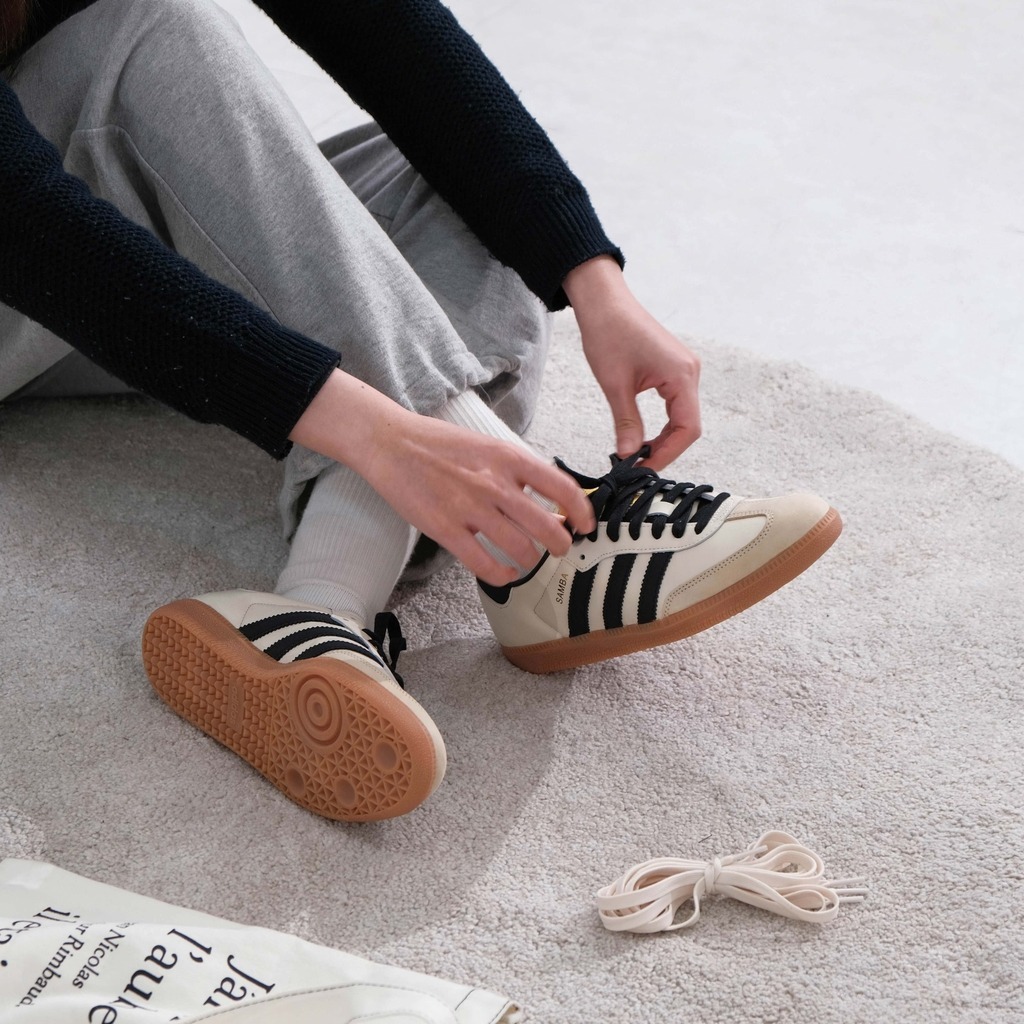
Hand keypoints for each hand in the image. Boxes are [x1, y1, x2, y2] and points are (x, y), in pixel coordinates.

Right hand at [289, 370, 595, 584]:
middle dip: (560, 544)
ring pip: (519, 549)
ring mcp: (469, 508)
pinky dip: (501, 576)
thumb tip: (550, 504)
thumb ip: (518, 473)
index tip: (585, 524)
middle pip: (545, 526)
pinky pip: (484, 564)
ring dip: (530, 561)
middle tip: (559, 549)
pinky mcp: (445, 529)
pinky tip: (504, 575)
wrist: (392, 443)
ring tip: (528, 560)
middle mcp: (494, 483)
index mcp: (508, 457)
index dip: (581, 511)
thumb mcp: (489, 446)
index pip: (561, 486)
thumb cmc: (441, 445)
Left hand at [564, 256, 701, 471]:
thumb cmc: (609, 332)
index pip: (688, 428)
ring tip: (638, 453)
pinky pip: (675, 404)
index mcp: (681, 375)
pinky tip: (643, 434)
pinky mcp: (673, 369)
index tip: (644, 467)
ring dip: (664, 437)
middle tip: (638, 465)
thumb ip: (626, 423)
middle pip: (689, 425)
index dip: (668, 453)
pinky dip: (662, 423)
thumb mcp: (615, 384)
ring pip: (682, 416)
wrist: (603, 301)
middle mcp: (689, 372)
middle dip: (665, 448)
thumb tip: (629, 454)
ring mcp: (683, 369)